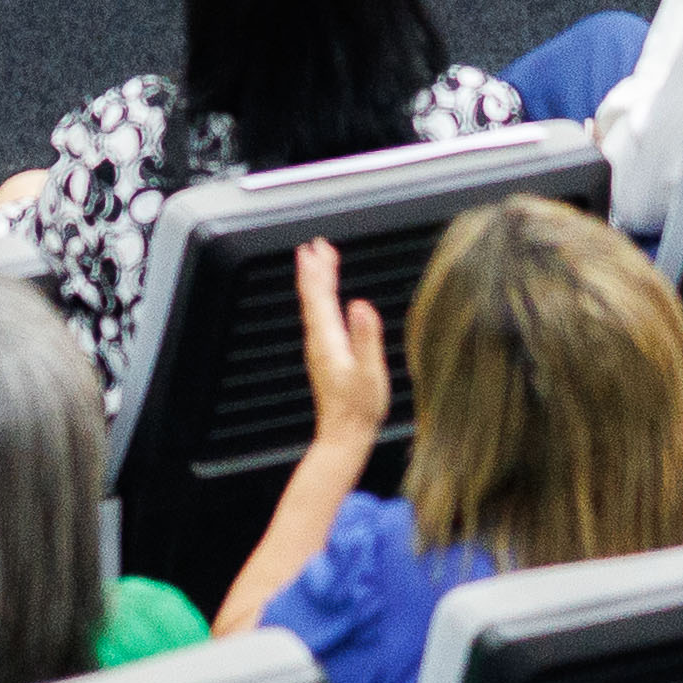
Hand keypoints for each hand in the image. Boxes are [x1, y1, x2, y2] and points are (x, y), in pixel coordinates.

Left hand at [290, 236, 389, 454]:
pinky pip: (319, 318)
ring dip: (316, 282)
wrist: (345, 436)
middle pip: (312, 298)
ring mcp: (319, 349)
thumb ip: (366, 338)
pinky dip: (321, 300)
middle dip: (314, 270)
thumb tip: (361, 305)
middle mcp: (318, 341)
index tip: (317, 248)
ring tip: (320, 263)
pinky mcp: (324, 357)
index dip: (318, 270)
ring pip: (314, 307)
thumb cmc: (360, 408)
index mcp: (328, 340)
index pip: (319, 297)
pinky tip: (326, 300)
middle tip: (315, 245)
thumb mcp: (369, 372)